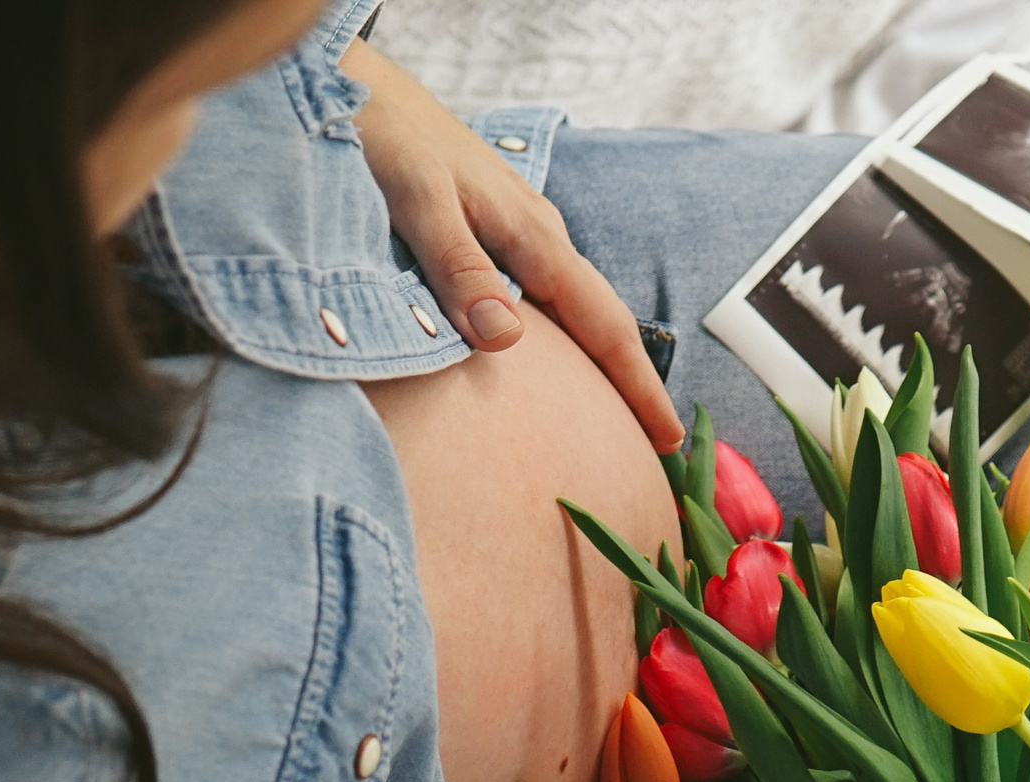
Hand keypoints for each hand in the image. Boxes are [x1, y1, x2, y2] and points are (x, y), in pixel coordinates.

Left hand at [341, 40, 685, 452]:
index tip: (670, 438)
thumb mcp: (419, 205)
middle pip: (603, 322)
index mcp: (534, 237)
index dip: (639, 386)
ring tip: (616, 413)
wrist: (360, 87)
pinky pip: (548, 293)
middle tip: (658, 445)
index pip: (605, 326)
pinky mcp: (498, 230)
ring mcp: (522, 232)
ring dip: (602, 360)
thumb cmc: (387, 140)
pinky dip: (567, 333)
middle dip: (633, 383)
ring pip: (577, 308)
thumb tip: (505, 338)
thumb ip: (459, 270)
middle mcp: (540, 236)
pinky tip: (556, 354)